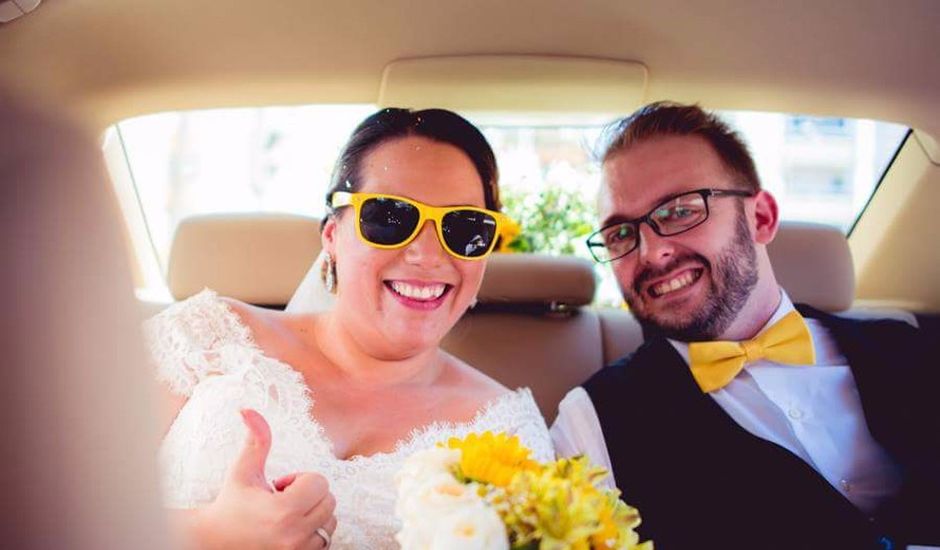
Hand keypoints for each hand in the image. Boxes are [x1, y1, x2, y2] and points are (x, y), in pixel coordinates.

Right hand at [194, 409, 336, 549]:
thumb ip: (255, 440)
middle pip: (330, 501)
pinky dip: (314, 532)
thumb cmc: (231, 504)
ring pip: (331, 522)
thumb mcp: (243, 471)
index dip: (299, 480)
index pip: (320, 483)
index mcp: (284, 512)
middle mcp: (295, 536)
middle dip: (308, 496)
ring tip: (284, 518)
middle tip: (280, 501)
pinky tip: (289, 530)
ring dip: (313, 515)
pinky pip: (326, 541)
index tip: (277, 488)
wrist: (214, 543)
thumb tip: (248, 409)